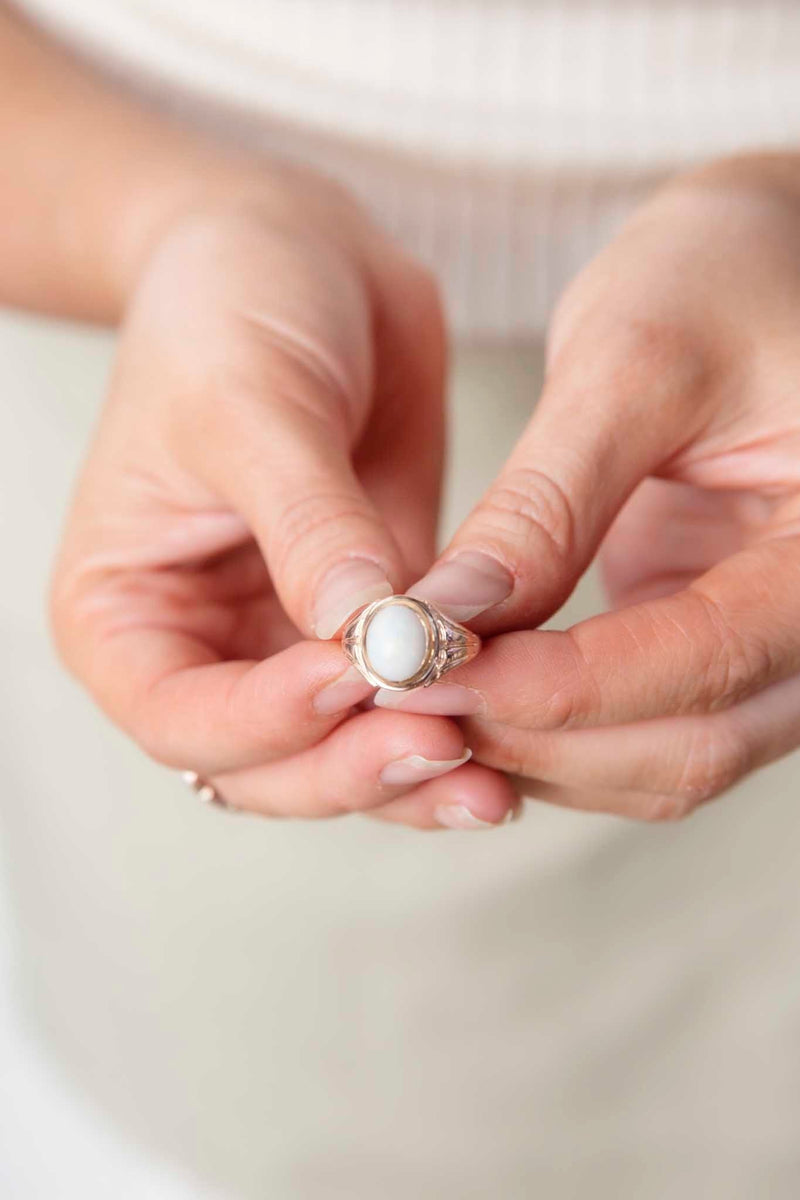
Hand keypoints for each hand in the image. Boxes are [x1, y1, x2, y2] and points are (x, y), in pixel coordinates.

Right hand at [51, 177, 516, 828]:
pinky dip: (455, 719)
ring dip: (414, 768)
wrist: (301, 257)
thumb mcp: (249, 406)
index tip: (352, 674)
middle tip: (447, 743)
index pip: (182, 716)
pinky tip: (517, 724)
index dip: (266, 719)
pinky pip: (407, 700)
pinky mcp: (368, 625)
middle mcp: (202, 649)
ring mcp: (288, 645)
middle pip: (269, 764)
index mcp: (124, 613)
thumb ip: (308, 526)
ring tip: (496, 776)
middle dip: (354, 765)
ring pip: (344, 752)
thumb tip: (366, 634)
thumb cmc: (231, 312)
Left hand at [379, 156, 799, 819]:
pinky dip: (554, 726)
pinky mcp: (723, 642)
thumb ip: (546, 504)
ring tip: (421, 697)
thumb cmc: (725, 277)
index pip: (706, 658)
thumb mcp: (634, 362)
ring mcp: (780, 645)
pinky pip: (644, 726)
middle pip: (690, 743)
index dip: (558, 686)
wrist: (763, 269)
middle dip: (537, 736)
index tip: (429, 673)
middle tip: (405, 699)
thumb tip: (442, 623)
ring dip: (537, 748)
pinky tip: (470, 689)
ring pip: (662, 758)